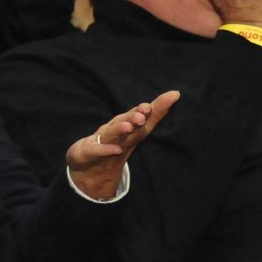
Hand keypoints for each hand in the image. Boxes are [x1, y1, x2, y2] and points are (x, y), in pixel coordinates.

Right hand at [64, 91, 179, 199]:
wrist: (89, 168)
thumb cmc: (114, 143)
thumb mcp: (135, 131)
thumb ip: (155, 115)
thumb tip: (175, 94)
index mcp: (124, 125)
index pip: (138, 116)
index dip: (148, 110)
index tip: (158, 103)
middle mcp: (113, 130)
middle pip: (124, 121)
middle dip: (133, 116)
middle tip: (145, 111)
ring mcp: (99, 140)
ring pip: (110, 134)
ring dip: (119, 129)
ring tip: (130, 126)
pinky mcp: (86, 153)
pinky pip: (96, 151)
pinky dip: (105, 150)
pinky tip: (116, 149)